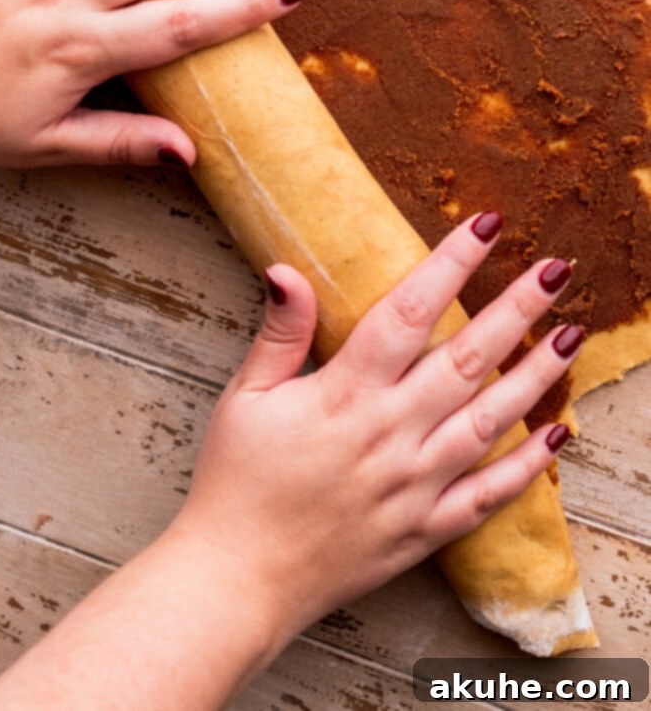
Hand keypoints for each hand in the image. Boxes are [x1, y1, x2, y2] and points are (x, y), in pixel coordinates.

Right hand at [175, 212, 577, 645]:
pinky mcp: (424, 530)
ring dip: (536, 376)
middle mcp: (389, 435)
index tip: (484, 227)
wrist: (238, 581)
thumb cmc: (235, 484)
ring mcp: (413, 485)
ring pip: (490, 422)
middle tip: (556, 270)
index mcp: (344, 396)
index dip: (450, 265)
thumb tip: (286, 270)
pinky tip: (557, 434)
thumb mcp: (244, 399)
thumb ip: (278, 334)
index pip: (409, 313)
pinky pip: (487, 496)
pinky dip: (527, 466)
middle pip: (465, 360)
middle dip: (516, 310)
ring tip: (571, 336)